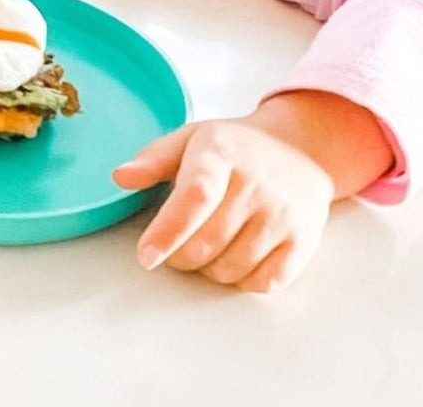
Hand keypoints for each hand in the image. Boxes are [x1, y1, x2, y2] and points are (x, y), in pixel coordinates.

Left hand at [112, 111, 336, 292]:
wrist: (300, 151)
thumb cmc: (236, 148)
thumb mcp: (191, 138)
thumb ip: (153, 159)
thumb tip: (120, 177)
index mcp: (221, 153)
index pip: (194, 196)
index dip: (168, 231)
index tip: (146, 256)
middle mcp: (255, 184)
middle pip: (207, 241)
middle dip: (180, 255)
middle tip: (173, 247)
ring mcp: (282, 215)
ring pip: (232, 267)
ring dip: (208, 269)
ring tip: (205, 246)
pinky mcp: (302, 242)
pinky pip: (263, 283)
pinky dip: (241, 281)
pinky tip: (234, 258)